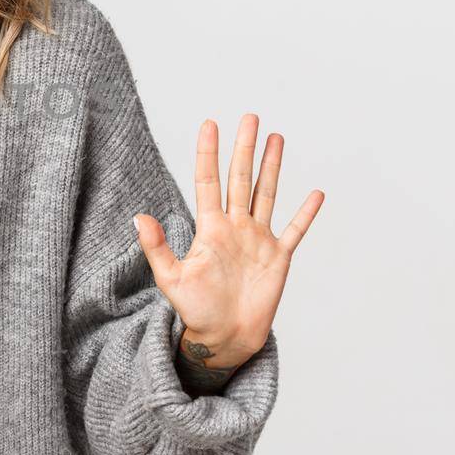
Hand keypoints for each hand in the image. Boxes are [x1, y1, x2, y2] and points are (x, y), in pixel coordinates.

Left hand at [134, 114, 322, 371]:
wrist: (223, 337)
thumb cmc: (195, 310)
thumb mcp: (170, 278)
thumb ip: (156, 248)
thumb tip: (139, 217)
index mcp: (210, 228)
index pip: (208, 181)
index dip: (208, 153)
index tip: (210, 124)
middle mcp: (235, 227)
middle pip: (240, 179)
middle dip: (244, 148)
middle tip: (250, 117)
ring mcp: (258, 240)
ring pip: (266, 195)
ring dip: (272, 168)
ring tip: (276, 138)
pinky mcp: (278, 258)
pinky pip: (295, 231)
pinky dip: (306, 214)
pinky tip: (316, 193)